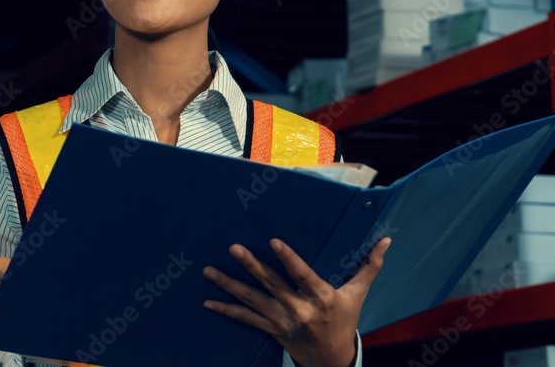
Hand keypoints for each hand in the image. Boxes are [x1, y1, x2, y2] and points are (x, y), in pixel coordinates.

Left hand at [202, 237, 390, 366]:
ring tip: (209, 271)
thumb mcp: (357, 294)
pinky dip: (226, 310)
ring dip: (229, 285)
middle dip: (251, 265)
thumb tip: (387, 240)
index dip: (288, 259)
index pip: (302, 275)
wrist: (331, 358)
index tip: (273, 241)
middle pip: (271, 284)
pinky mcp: (270, 329)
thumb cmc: (344, 320)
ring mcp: (282, 321)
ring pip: (252, 300)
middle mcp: (299, 310)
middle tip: (233, 247)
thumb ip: (369, 267)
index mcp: (321, 298)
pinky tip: (208, 302)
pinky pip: (245, 319)